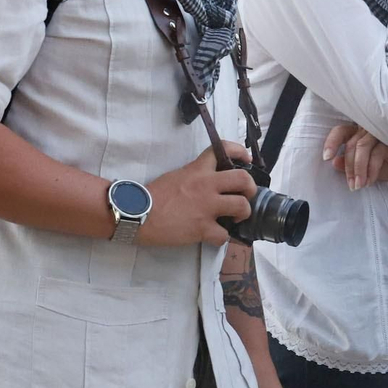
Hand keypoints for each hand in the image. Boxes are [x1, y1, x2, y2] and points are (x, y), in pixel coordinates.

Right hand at [139, 141, 257, 247]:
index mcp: (198, 169)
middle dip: (250, 188)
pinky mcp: (202, 228)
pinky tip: (215, 236)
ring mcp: (206, 207)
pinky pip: (224, 235)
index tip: (247, 159)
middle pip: (243, 179)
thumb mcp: (177, 175)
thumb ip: (196, 176)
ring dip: (243, 213)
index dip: (240, 152)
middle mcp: (206, 185)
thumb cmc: (153, 195)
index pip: (223, 150)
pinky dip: (222, 237)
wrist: (137, 213)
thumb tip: (209, 184)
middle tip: (245, 195)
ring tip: (235, 217)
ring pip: (242, 206)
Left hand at [322, 124, 387, 189]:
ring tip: (359, 186)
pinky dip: (371, 169)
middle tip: (352, 186)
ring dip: (358, 169)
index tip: (326, 158)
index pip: (342, 131)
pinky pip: (376, 152)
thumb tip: (334, 163)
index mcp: (364, 132)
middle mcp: (372, 127)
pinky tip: (372, 181)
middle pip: (351, 143)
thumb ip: (353, 164)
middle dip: (349, 167)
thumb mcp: (372, 168)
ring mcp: (384, 130)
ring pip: (361, 146)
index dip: (331, 142)